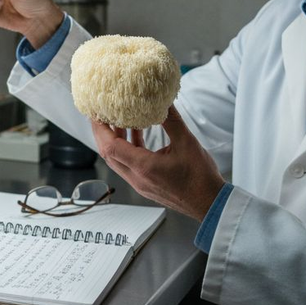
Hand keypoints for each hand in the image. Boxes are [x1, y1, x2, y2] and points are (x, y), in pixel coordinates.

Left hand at [91, 105, 225, 220]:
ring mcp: (140, 184)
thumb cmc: (200, 178)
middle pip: (109, 154)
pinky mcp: (146, 185)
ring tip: (117, 121)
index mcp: (144, 167)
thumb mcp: (187, 143)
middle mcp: (137, 178)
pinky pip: (128, 165)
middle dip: (102, 133)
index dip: (100, 129)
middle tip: (100, 114)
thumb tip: (162, 101)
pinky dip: (128, 149)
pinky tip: (136, 135)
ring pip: (118, 160)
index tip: (96, 113)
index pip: (111, 147)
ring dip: (115, 141)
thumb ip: (171, 120)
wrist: (210, 203)